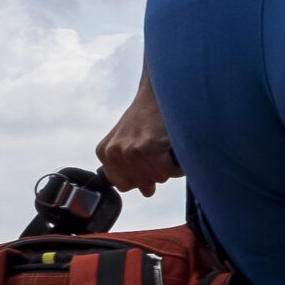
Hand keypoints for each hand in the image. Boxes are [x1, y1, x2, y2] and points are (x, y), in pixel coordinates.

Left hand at [98, 77, 181, 196]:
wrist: (159, 92)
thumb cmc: (148, 116)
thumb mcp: (131, 141)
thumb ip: (133, 169)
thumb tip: (147, 192)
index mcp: (105, 152)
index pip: (124, 185)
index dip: (141, 176)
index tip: (149, 160)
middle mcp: (114, 152)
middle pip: (142, 183)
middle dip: (156, 171)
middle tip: (160, 150)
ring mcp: (130, 150)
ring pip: (158, 178)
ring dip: (169, 166)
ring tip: (167, 147)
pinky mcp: (149, 148)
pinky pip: (169, 172)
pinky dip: (179, 164)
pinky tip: (175, 148)